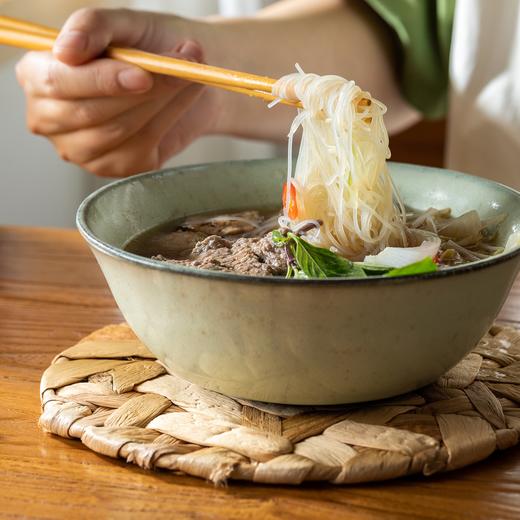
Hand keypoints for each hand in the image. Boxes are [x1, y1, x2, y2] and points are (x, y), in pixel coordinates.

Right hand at [15, 8, 221, 176]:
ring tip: (186, 75)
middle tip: (180, 67)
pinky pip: (140, 148)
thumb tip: (66, 50)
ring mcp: (81, 149)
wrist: (183, 74)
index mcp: (38, 75)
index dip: (101, 80)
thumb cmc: (145, 44)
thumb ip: (91, 27)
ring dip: (161, 102)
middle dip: (141, 91)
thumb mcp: (121, 24)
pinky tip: (182, 99)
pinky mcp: (115, 166)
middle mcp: (50, 118)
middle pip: (89, 113)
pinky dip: (169, 119)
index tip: (142, 76)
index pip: (58, 83)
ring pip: (118, 132)